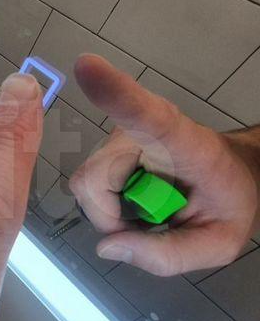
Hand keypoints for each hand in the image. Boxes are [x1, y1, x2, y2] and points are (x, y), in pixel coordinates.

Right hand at [69, 54, 259, 275]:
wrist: (232, 176)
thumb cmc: (229, 201)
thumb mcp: (217, 243)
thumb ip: (167, 254)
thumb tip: (107, 246)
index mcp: (186, 144)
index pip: (149, 116)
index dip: (117, 94)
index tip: (86, 65)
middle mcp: (144, 131)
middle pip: (95, 179)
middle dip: (111, 216)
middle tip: (151, 224)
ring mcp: (121, 136)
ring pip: (88, 186)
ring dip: (112, 211)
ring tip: (150, 208)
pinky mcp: (108, 144)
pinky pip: (90, 184)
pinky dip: (109, 204)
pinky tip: (136, 199)